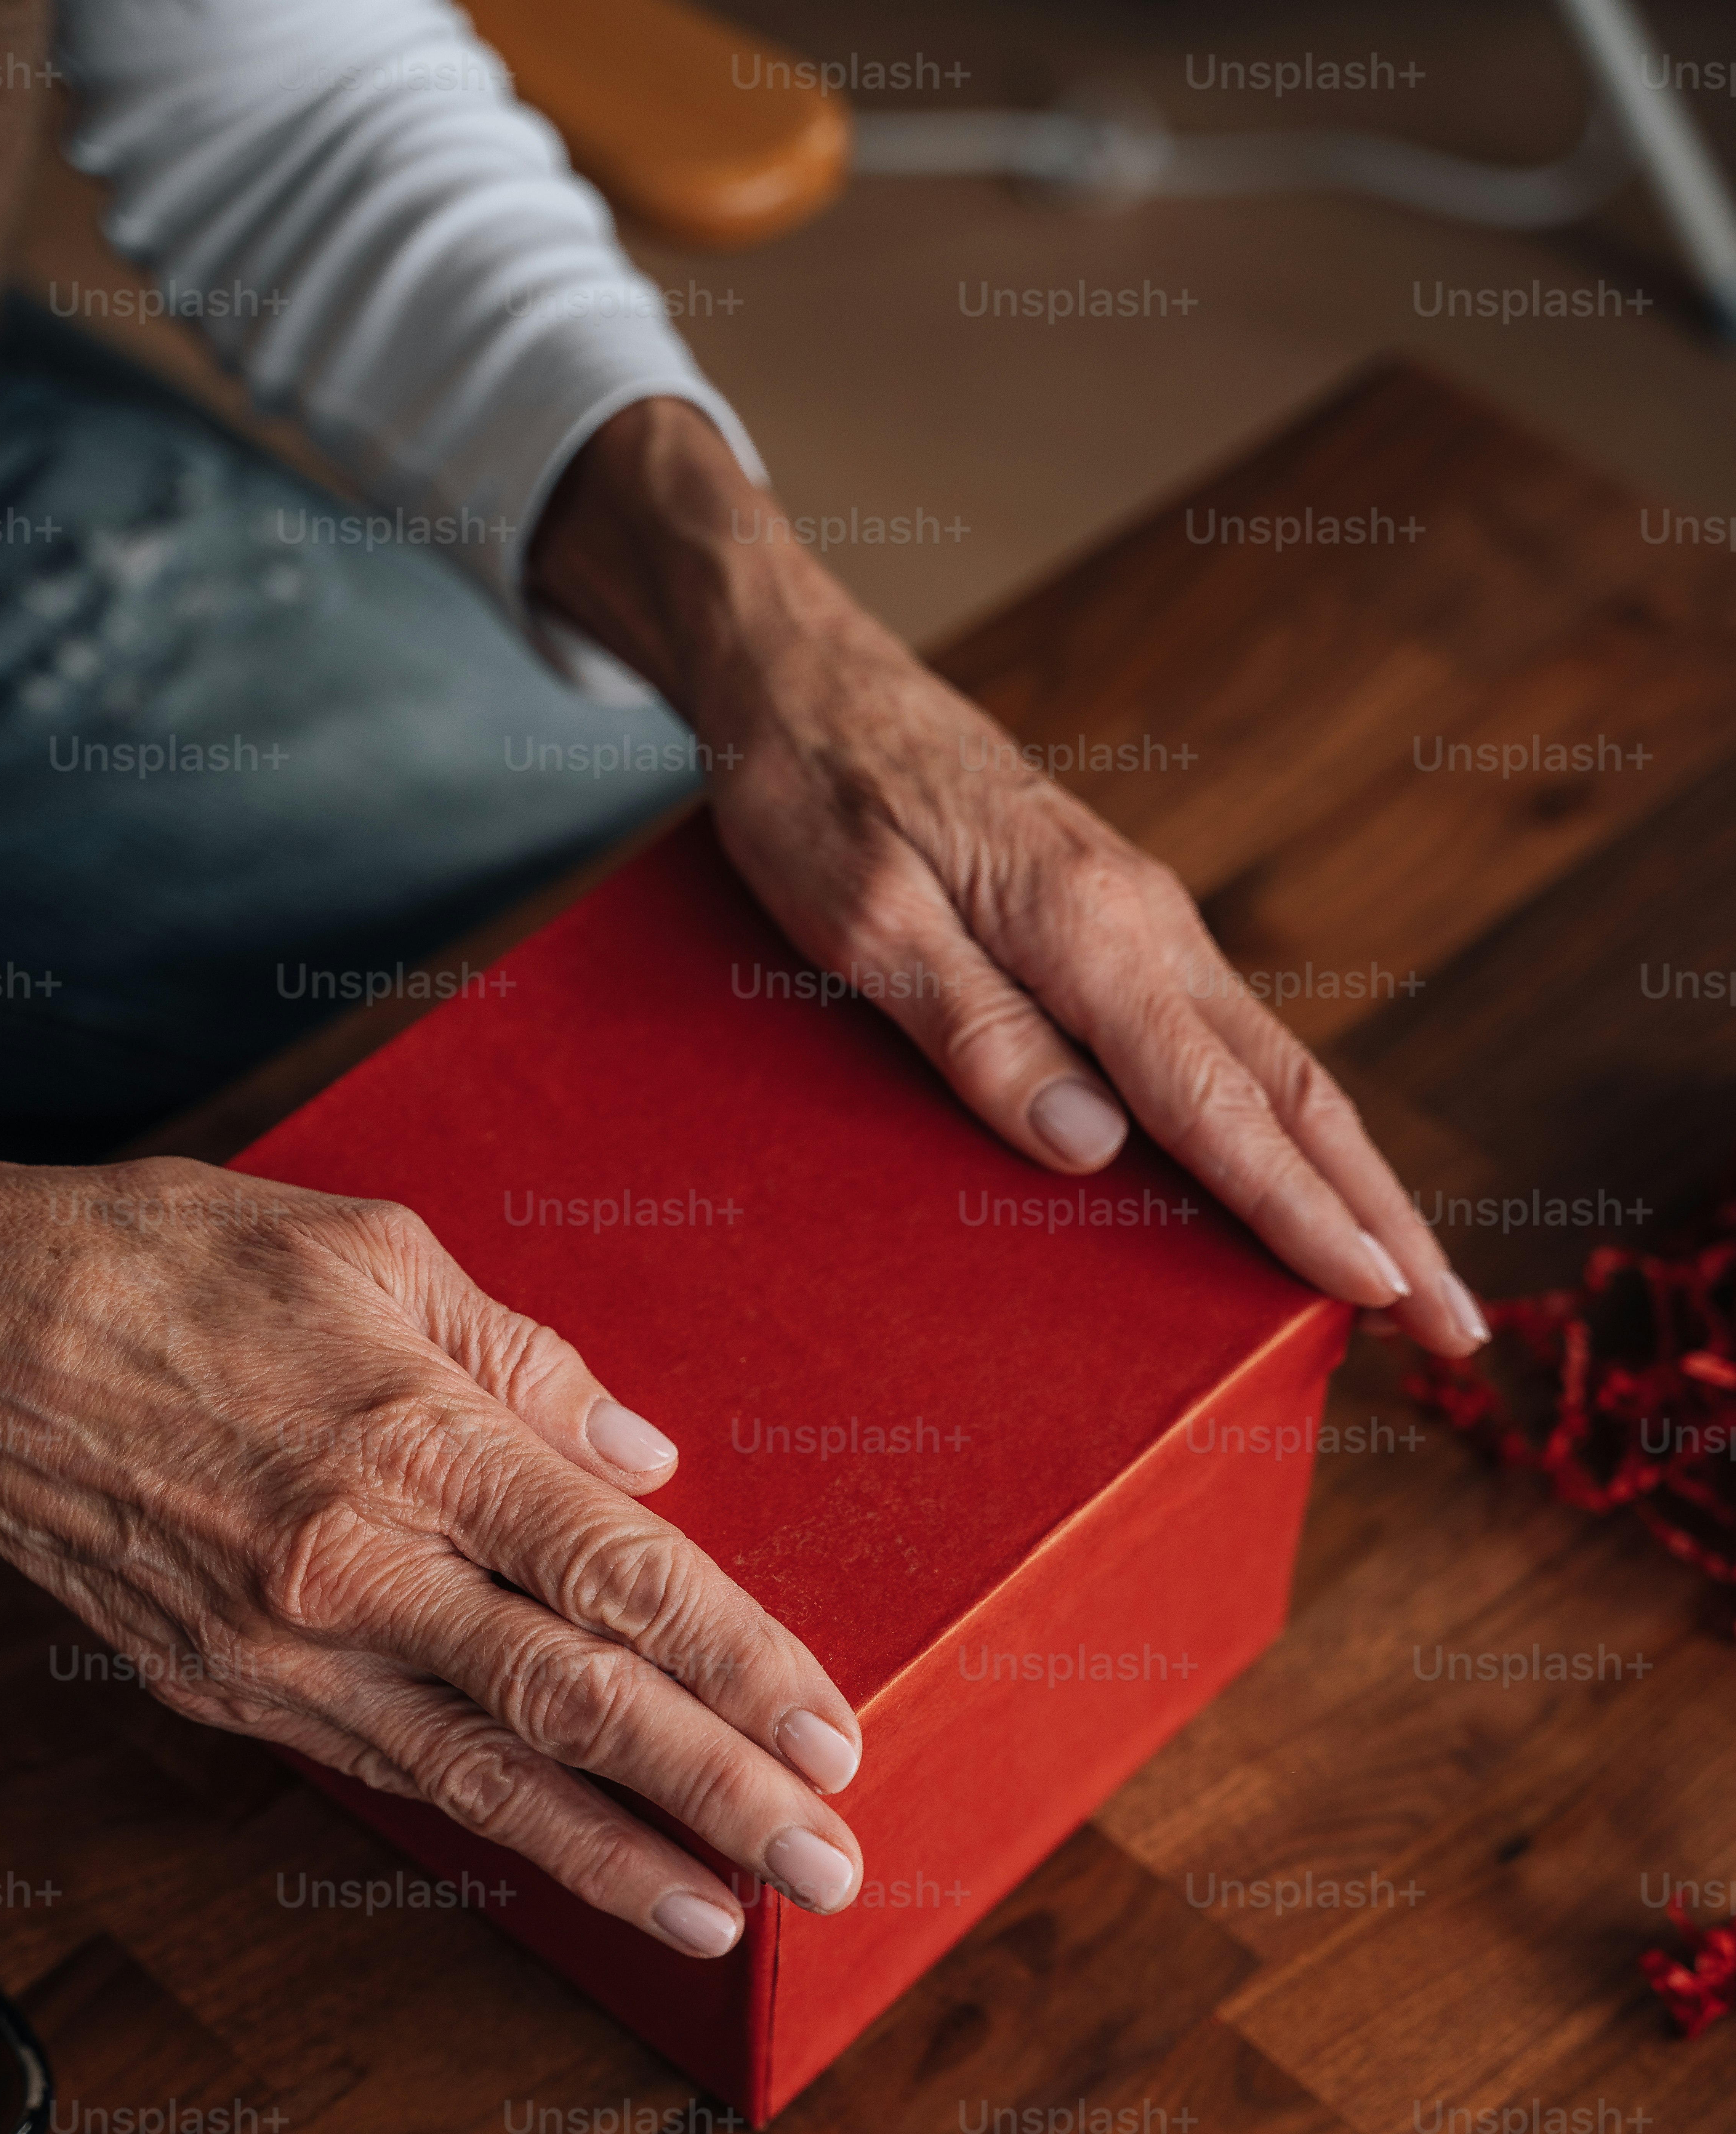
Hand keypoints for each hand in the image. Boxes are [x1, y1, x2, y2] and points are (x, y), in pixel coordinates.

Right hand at [0, 1141, 865, 1954]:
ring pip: (484, 1776)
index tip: (830, 1732)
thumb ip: (524, 1361)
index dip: (739, 1665)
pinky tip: (568, 1865)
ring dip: (616, 1856)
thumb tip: (639, 1457)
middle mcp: (355, 1565)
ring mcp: (283, 1647)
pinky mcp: (225, 1689)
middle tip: (825, 1866)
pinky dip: (487, 1829)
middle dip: (715, 1793)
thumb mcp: (370, 1255)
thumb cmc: (160, 1267)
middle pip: (576, 1703)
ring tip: (725, 1918)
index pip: (620, 1576)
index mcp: (411, 1438)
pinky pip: (385, 1770)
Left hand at [530, 401, 1489, 1361]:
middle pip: (1295, 1098)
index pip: (1222, 1111)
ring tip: (1409, 1276)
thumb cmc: (816, 796)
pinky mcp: (1116, 927)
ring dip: (1353, 1178)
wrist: (805, 679)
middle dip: (1385, 1219)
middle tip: (1457, 1326)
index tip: (1383, 1295)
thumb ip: (976, 1033)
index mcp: (1091, 932)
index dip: (1305, 1215)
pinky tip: (1301, 1178)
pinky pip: (1226, 1045)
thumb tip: (1087, 1148)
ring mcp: (1143, 924)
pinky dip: (1285, 1127)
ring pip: (1278, 1072)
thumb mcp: (863, 926)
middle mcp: (1147, 927)